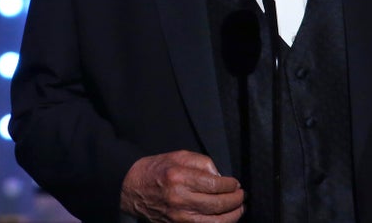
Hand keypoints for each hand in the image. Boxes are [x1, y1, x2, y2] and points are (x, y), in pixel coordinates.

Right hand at [120, 150, 244, 222]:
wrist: (130, 188)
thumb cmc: (156, 169)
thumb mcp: (179, 156)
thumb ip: (202, 163)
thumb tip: (221, 177)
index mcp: (180, 178)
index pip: (215, 186)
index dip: (230, 186)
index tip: (236, 183)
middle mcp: (179, 200)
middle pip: (217, 205)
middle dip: (235, 201)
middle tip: (241, 195)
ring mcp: (177, 217)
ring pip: (213, 222)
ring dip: (231, 217)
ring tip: (239, 209)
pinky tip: (224, 220)